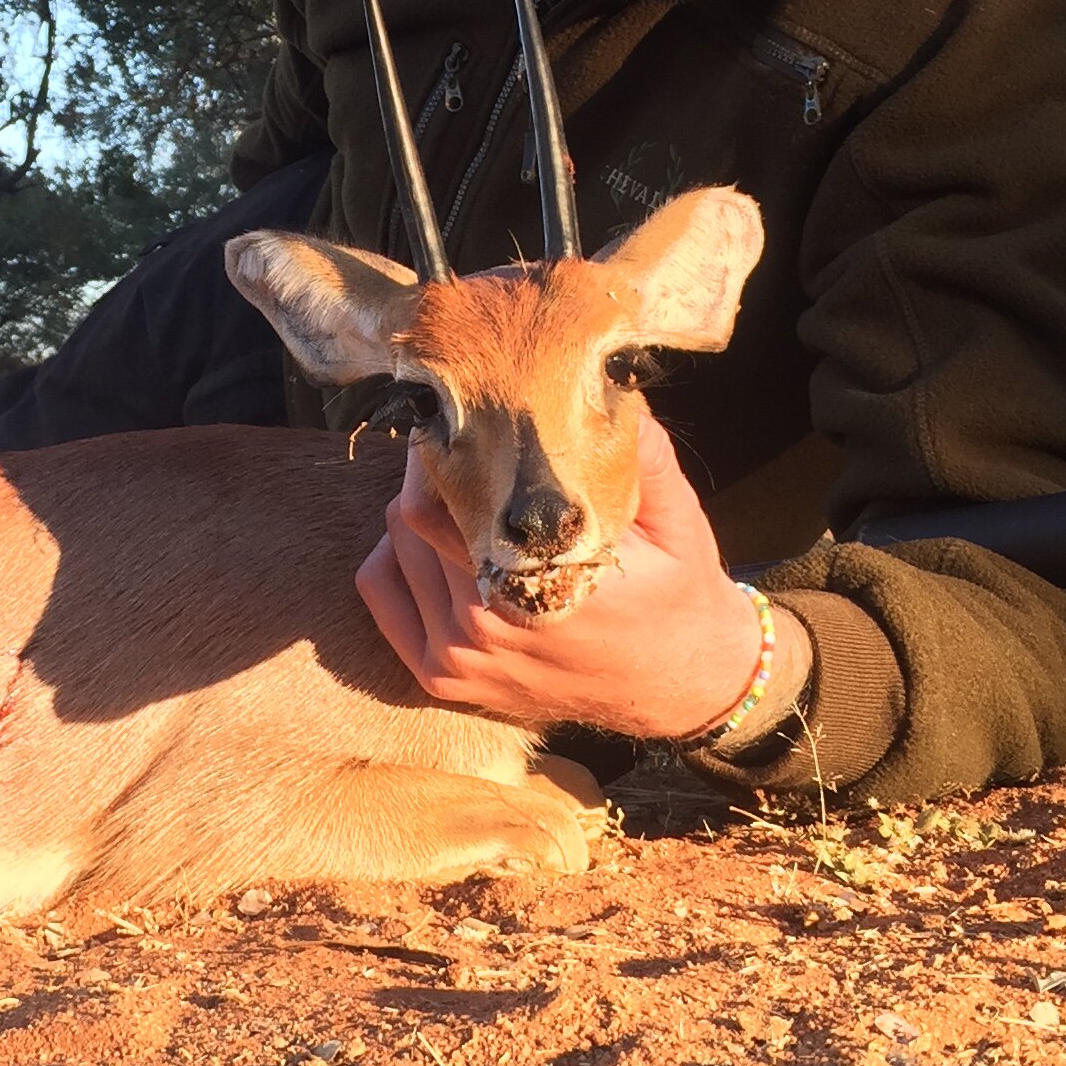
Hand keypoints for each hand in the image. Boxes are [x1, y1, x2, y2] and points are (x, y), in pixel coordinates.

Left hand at [355, 409, 779, 738]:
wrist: (682, 684)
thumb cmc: (675, 592)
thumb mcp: (676, 518)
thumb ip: (641, 452)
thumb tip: (604, 382)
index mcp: (542, 582)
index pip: (446, 496)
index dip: (449, 446)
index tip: (462, 414)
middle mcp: (489, 625)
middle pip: (412, 515)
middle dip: (435, 471)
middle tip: (464, 445)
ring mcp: (462, 658)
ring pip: (396, 547)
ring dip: (418, 513)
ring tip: (463, 494)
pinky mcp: (445, 678)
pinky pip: (382, 594)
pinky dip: (396, 558)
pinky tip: (437, 544)